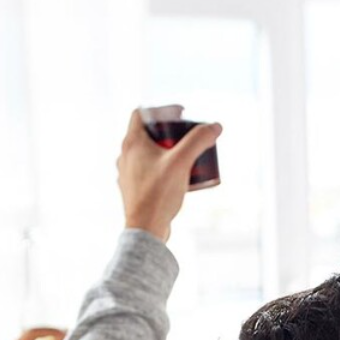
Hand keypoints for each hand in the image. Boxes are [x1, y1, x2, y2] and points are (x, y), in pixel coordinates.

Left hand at [118, 109, 221, 240]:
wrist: (145, 230)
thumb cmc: (159, 194)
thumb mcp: (182, 163)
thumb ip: (198, 141)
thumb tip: (215, 126)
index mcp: (132, 143)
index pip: (141, 113)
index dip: (162, 109)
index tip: (181, 114)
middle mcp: (125, 156)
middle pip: (146, 134)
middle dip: (169, 133)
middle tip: (187, 137)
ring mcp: (126, 174)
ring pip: (146, 154)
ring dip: (166, 152)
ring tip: (185, 158)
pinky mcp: (132, 190)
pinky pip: (147, 172)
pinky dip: (162, 169)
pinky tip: (177, 179)